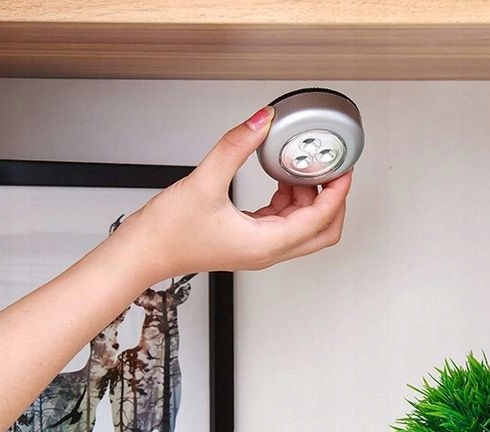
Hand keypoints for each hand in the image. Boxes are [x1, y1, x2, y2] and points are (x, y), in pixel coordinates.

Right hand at [121, 106, 352, 281]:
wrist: (144, 252)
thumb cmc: (168, 232)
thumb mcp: (204, 181)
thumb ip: (236, 146)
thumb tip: (262, 121)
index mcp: (266, 243)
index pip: (321, 220)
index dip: (338, 193)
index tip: (345, 169)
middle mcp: (268, 251)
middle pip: (322, 232)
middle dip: (332, 201)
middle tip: (332, 171)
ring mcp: (260, 249)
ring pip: (304, 228)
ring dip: (310, 200)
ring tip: (300, 169)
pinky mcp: (249, 242)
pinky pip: (283, 223)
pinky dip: (290, 202)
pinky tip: (280, 180)